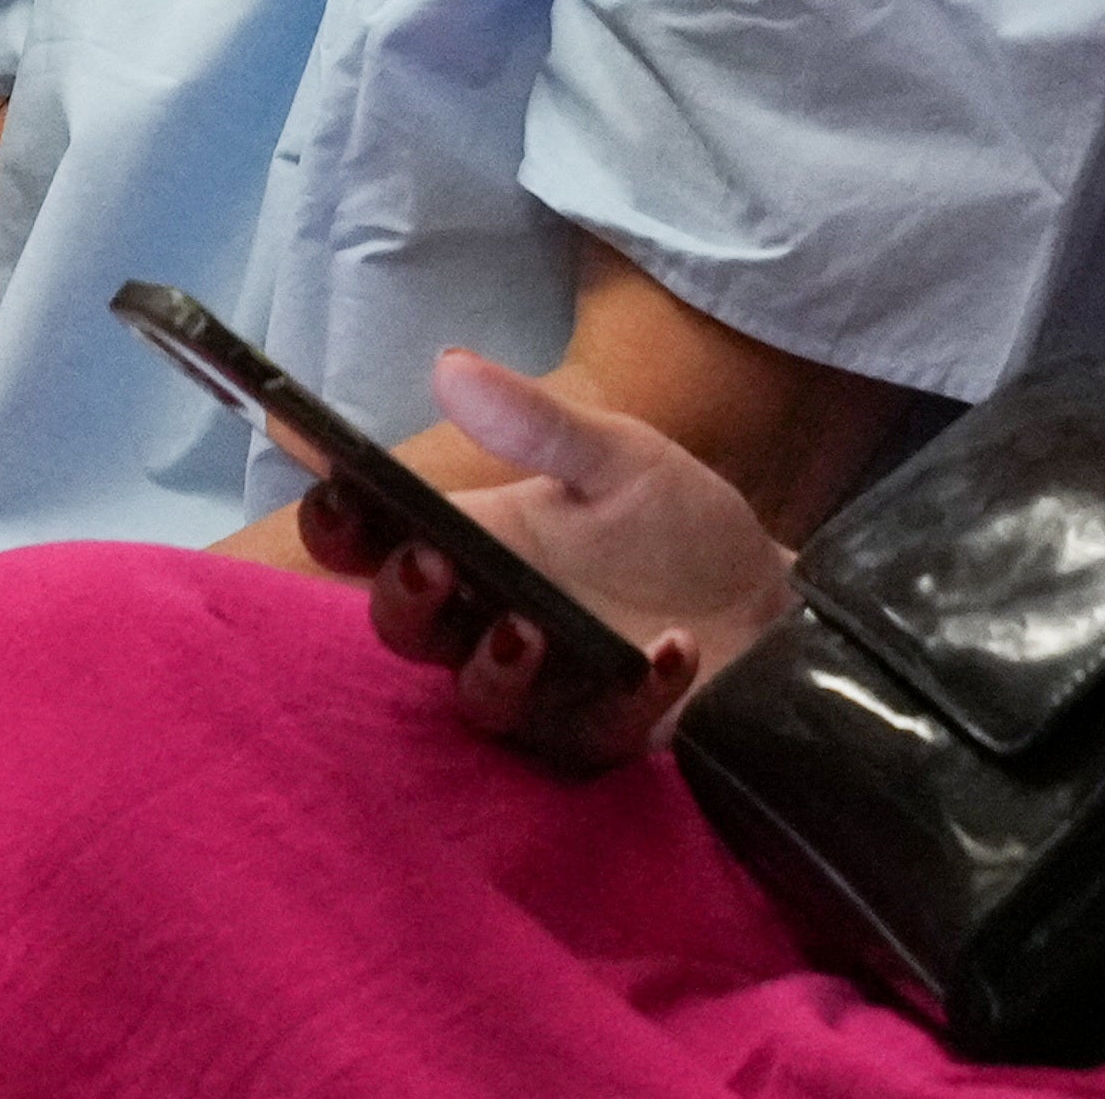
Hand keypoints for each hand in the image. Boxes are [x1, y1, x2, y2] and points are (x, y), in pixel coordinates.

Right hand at [307, 352, 801, 773]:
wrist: (772, 606)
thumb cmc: (678, 528)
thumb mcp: (621, 458)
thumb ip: (540, 425)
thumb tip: (449, 366)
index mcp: (479, 546)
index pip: (380, 541)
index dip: (338, 522)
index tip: (332, 489)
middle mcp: (489, 622)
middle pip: (406, 628)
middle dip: (403, 600)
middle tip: (429, 562)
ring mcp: (541, 691)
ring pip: (479, 700)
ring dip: (494, 667)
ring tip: (531, 627)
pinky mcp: (603, 738)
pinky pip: (595, 734)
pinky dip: (630, 695)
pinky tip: (670, 650)